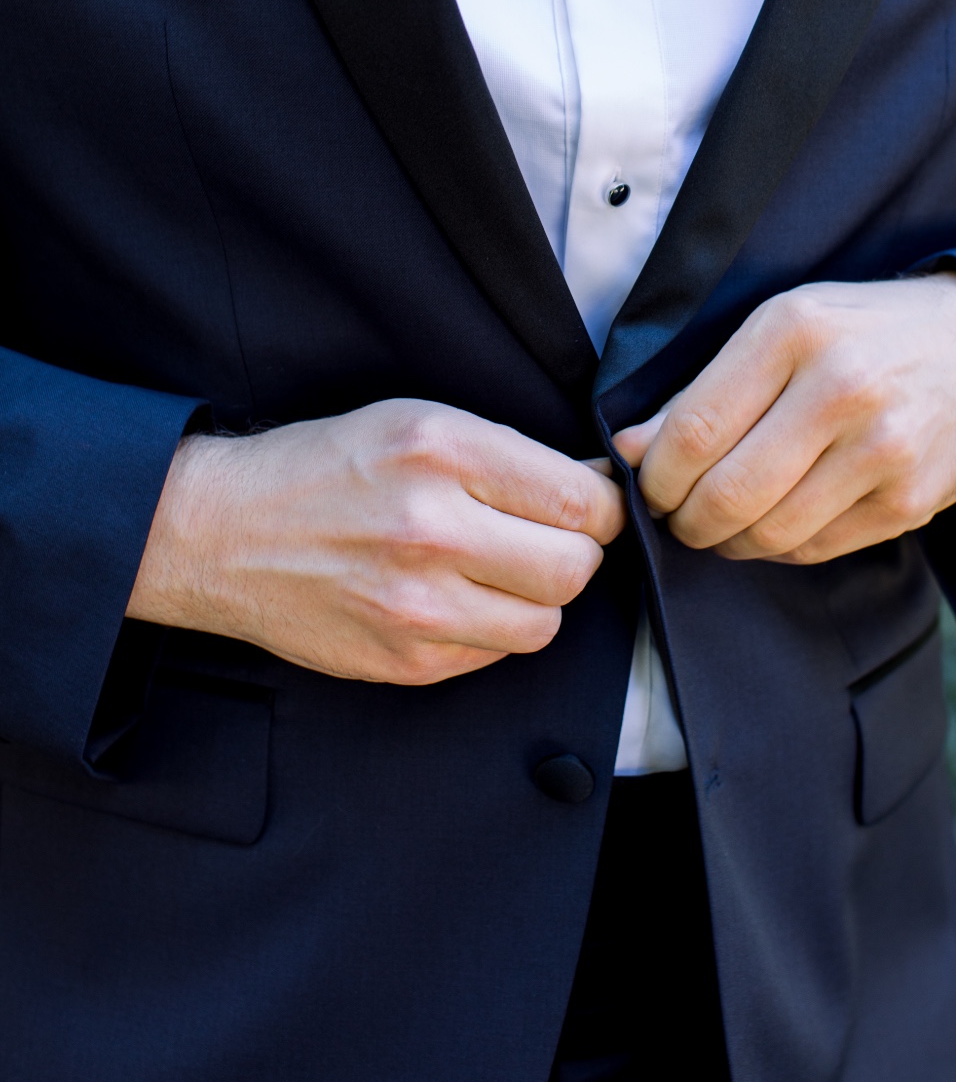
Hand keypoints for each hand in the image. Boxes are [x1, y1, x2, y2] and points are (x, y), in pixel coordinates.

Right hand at [128, 400, 624, 684]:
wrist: (224, 532)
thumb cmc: (329, 468)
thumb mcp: (419, 422)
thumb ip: (510, 454)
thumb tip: (600, 484)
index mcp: (443, 451)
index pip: (579, 498)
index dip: (603, 506)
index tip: (593, 505)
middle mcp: (431, 527)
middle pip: (574, 567)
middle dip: (577, 554)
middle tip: (548, 539)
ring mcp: (416, 603)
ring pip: (545, 623)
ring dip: (536, 599)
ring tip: (498, 570)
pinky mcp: (403, 659)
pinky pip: (494, 655)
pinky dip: (490, 629)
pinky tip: (455, 597)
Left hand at [612, 274, 955, 564]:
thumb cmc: (864, 333)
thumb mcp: (782, 326)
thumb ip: (704, 388)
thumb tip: (627, 449)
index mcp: (795, 332)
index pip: (694, 429)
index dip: (654, 475)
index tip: (647, 485)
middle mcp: (842, 389)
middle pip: (727, 493)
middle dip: (684, 520)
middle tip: (676, 516)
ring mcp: (884, 450)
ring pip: (768, 533)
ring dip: (727, 541)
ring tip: (720, 523)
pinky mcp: (910, 502)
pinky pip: (815, 550)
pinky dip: (777, 547)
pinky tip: (772, 523)